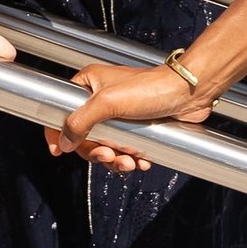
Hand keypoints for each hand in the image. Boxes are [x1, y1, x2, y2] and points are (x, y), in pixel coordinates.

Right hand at [47, 57, 209, 170]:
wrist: (188, 94)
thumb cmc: (151, 88)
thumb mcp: (108, 103)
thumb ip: (80, 121)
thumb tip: (64, 141)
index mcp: (89, 85)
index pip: (62, 109)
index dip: (58, 132)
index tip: (58, 151)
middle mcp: (101, 99)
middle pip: (84, 135)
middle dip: (97, 152)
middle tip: (109, 155)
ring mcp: (118, 115)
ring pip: (104, 146)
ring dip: (115, 160)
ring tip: (130, 162)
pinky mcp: (134, 128)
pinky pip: (123, 150)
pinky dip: (130, 159)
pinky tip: (140, 160)